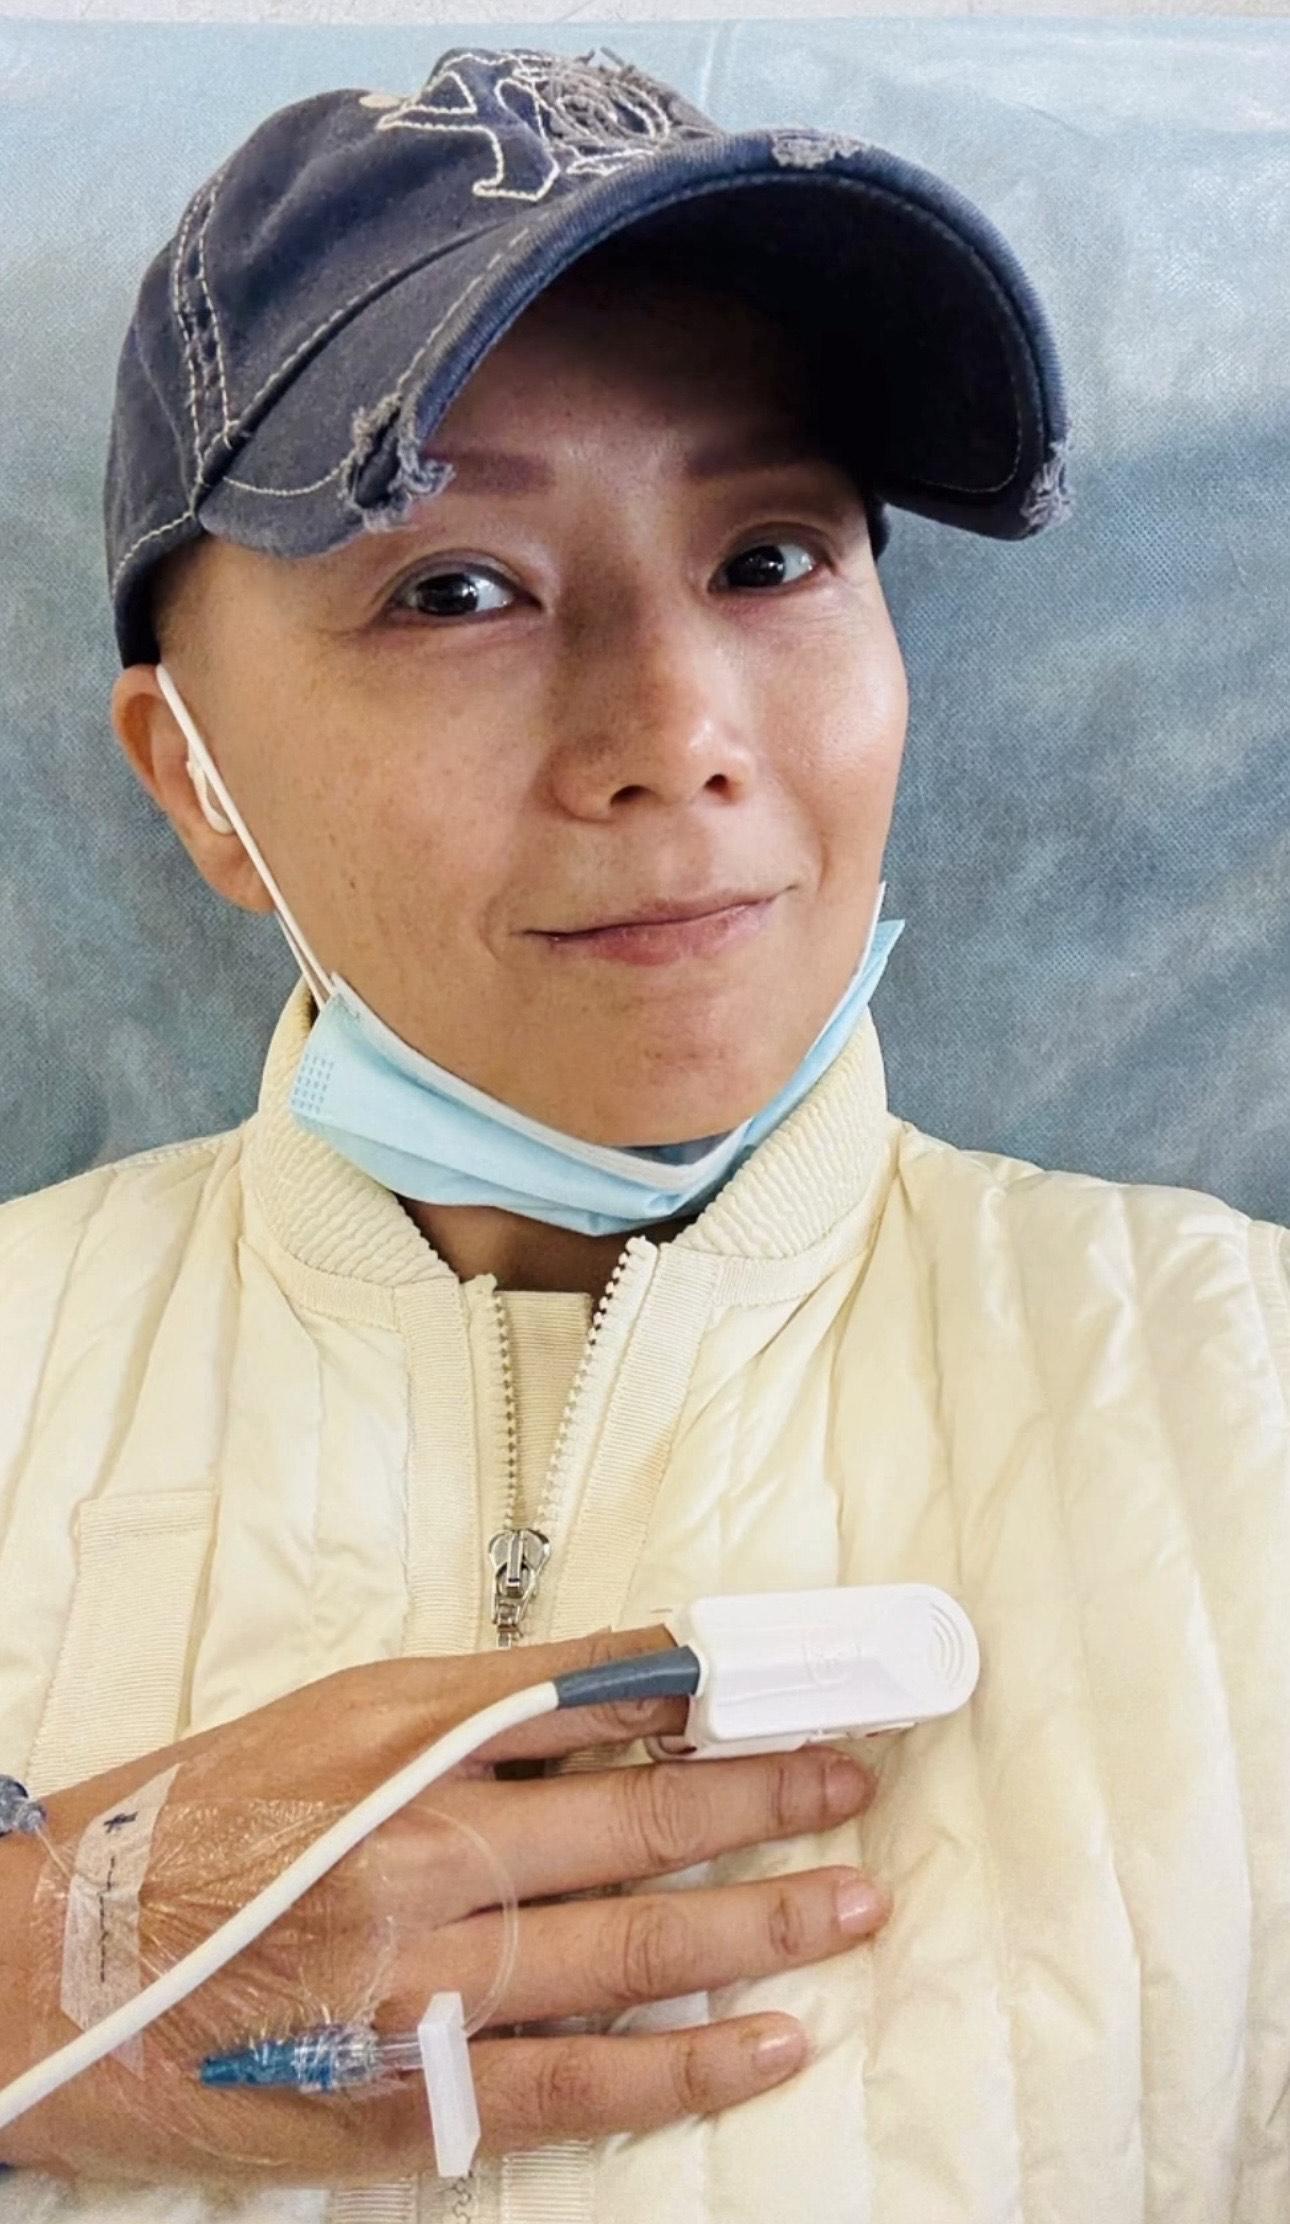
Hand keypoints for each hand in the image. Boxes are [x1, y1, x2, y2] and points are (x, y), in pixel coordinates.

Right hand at [0, 1625, 886, 2186]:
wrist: (58, 1974)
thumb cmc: (200, 1824)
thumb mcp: (343, 1717)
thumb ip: (492, 1704)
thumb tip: (636, 1687)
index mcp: (412, 1755)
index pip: (612, 1718)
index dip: (727, 1717)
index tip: (807, 1710)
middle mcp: (430, 1861)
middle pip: (644, 1828)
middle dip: (771, 1809)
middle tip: (856, 1796)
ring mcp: (426, 1990)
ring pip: (634, 1951)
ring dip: (761, 1929)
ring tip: (853, 1907)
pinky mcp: (408, 2103)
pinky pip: (578, 2088)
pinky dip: (683, 2067)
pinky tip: (766, 2047)